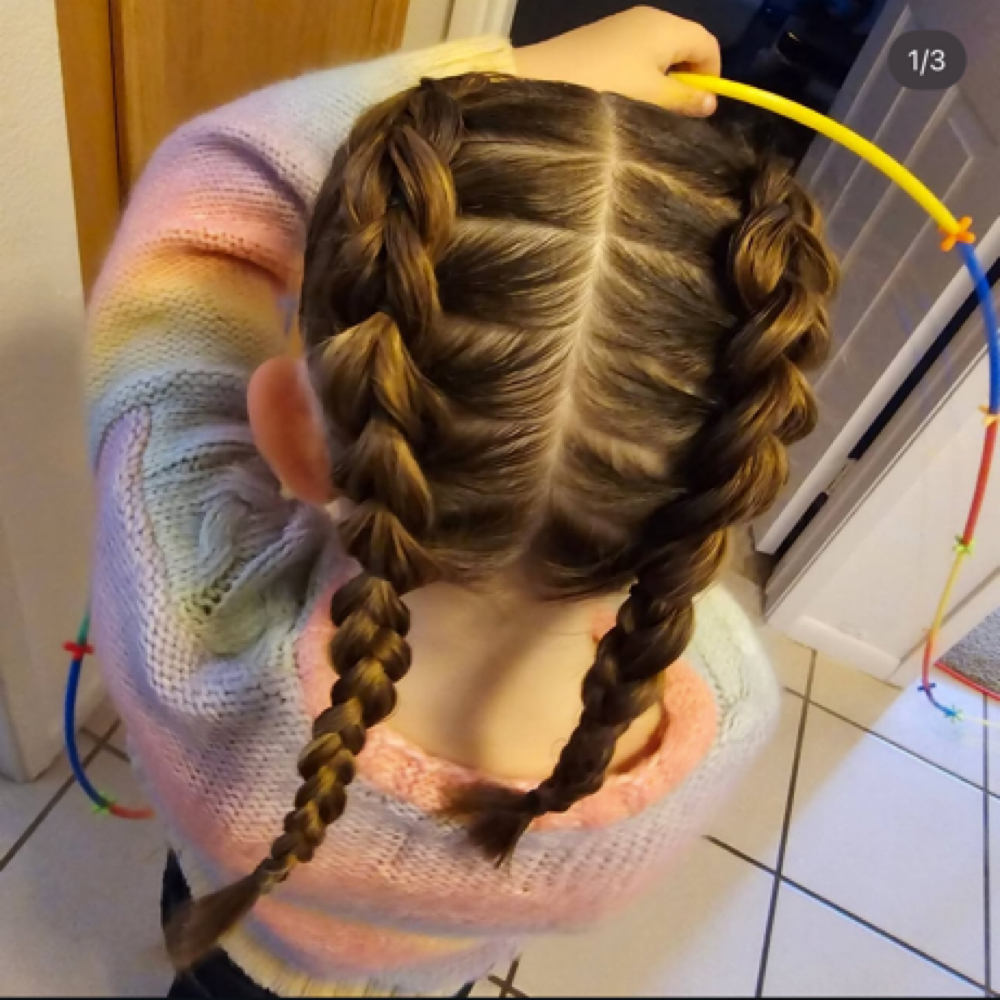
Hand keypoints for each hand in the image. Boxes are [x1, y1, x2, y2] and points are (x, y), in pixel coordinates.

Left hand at [513, 6, 720, 116]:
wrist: (542, 81)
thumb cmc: (605, 89)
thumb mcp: (650, 99)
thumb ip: (683, 100)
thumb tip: (710, 101)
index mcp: (665, 26)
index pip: (708, 44)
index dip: (712, 77)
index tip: (700, 111)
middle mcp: (647, 18)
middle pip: (684, 46)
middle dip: (685, 80)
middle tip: (673, 115)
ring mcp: (621, 26)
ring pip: (658, 53)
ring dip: (660, 82)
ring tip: (646, 112)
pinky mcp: (600, 40)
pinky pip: (634, 56)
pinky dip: (639, 77)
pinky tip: (623, 101)